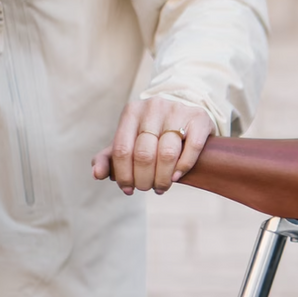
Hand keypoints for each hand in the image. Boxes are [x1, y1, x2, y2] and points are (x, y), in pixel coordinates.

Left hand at [92, 98, 213, 194]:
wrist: (185, 112)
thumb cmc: (152, 131)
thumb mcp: (129, 139)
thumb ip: (109, 157)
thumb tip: (98, 175)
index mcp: (132, 112)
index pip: (122, 150)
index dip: (123, 175)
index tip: (128, 188)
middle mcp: (153, 107)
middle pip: (144, 154)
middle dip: (144, 179)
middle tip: (146, 188)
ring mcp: (178, 111)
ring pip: (167, 154)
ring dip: (162, 178)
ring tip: (161, 187)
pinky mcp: (199, 118)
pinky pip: (192, 148)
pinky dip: (183, 167)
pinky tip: (176, 177)